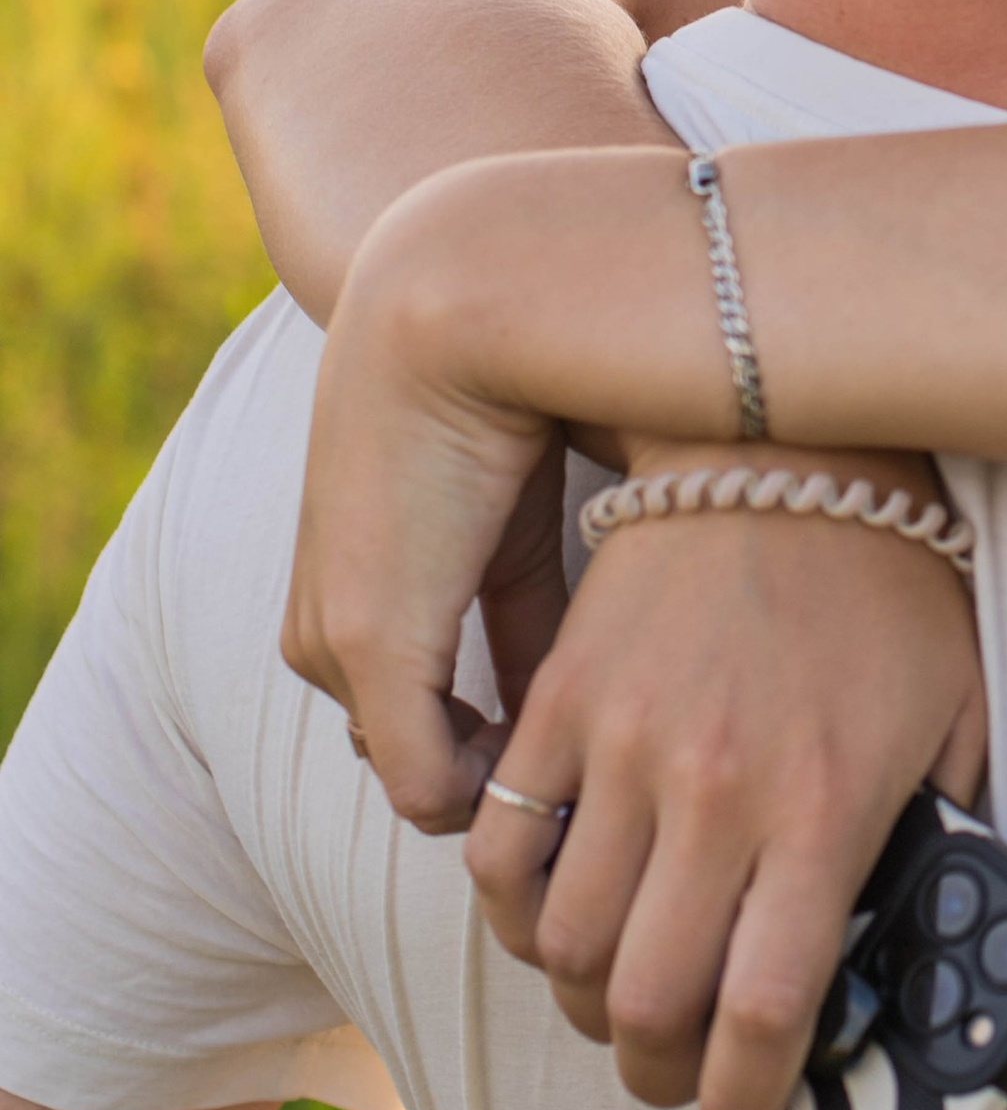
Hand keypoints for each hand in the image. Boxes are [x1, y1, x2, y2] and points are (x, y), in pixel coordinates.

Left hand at [287, 218, 566, 831]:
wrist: (459, 310)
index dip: (492, 743)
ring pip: (417, 769)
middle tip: (578, 792)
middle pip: (411, 750)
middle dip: (491, 779)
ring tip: (578, 785)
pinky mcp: (367, 642)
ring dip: (495, 790)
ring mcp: (335, 641)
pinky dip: (493, 799)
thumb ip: (538, 615)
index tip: (572, 757)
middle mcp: (324, 626)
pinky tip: (563, 778)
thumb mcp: (529, 528)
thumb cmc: (517, 391)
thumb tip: (577, 701)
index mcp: (358, 590)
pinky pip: (427, 778)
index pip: (414, 713)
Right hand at [464, 474, 986, 1109]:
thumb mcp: (959, 717)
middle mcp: (714, 790)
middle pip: (644, 1004)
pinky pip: (500, 843)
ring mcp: (623, 744)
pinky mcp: (560, 701)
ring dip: (584, 1005)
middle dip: (660, 1075)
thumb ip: (944, 840)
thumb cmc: (893, 587)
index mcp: (823, 809)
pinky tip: (557, 917)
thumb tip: (929, 953)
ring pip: (558, 945)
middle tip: (682, 1078)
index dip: (748, 1105)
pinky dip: (513, 910)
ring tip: (623, 1005)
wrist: (792, 446)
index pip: (764, 1015)